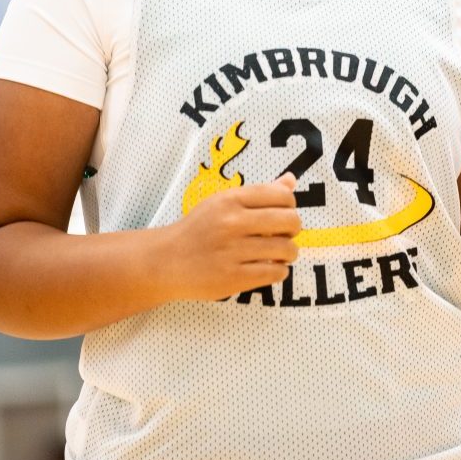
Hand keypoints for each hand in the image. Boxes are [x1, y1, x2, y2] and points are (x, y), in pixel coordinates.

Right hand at [159, 173, 300, 300]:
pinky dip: (280, 271)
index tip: (283, 214)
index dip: (291, 206)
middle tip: (285, 235)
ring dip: (289, 253)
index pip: (281, 196)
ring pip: (286, 249)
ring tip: (280, 254)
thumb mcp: (222, 203)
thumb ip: (258, 193)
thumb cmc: (198, 229)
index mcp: (230, 200)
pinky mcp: (233, 278)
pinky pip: (275, 273)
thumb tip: (290, 181)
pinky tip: (270, 268)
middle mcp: (232, 223)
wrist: (166, 261)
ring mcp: (232, 252)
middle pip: (289, 221)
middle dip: (294, 229)